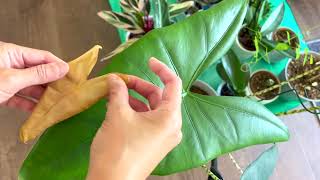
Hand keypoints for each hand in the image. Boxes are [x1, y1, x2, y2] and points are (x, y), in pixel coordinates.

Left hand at [0, 42, 68, 110]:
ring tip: (55, 103)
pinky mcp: (1, 94)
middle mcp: (9, 64)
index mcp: (12, 53)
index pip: (42, 57)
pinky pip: (19, 98)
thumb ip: (38, 74)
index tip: (71, 76)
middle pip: (37, 72)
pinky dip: (28, 104)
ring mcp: (5, 79)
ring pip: (29, 87)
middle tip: (66, 92)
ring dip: (40, 96)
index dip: (58, 66)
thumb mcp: (12, 79)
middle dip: (51, 83)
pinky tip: (38, 110)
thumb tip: (61, 68)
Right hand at [87, 58, 181, 179]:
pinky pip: (148, 122)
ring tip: (115, 95)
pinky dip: (135, 112)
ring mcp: (164, 137)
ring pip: (152, 109)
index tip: (148, 61)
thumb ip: (118, 92)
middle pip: (159, 97)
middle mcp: (172, 126)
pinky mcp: (154, 145)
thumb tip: (115, 79)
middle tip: (120, 82)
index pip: (173, 84)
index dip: (161, 69)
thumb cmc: (118, 147)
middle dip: (140, 86)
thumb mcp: (117, 115)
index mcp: (170, 117)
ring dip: (135, 99)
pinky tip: (118, 109)